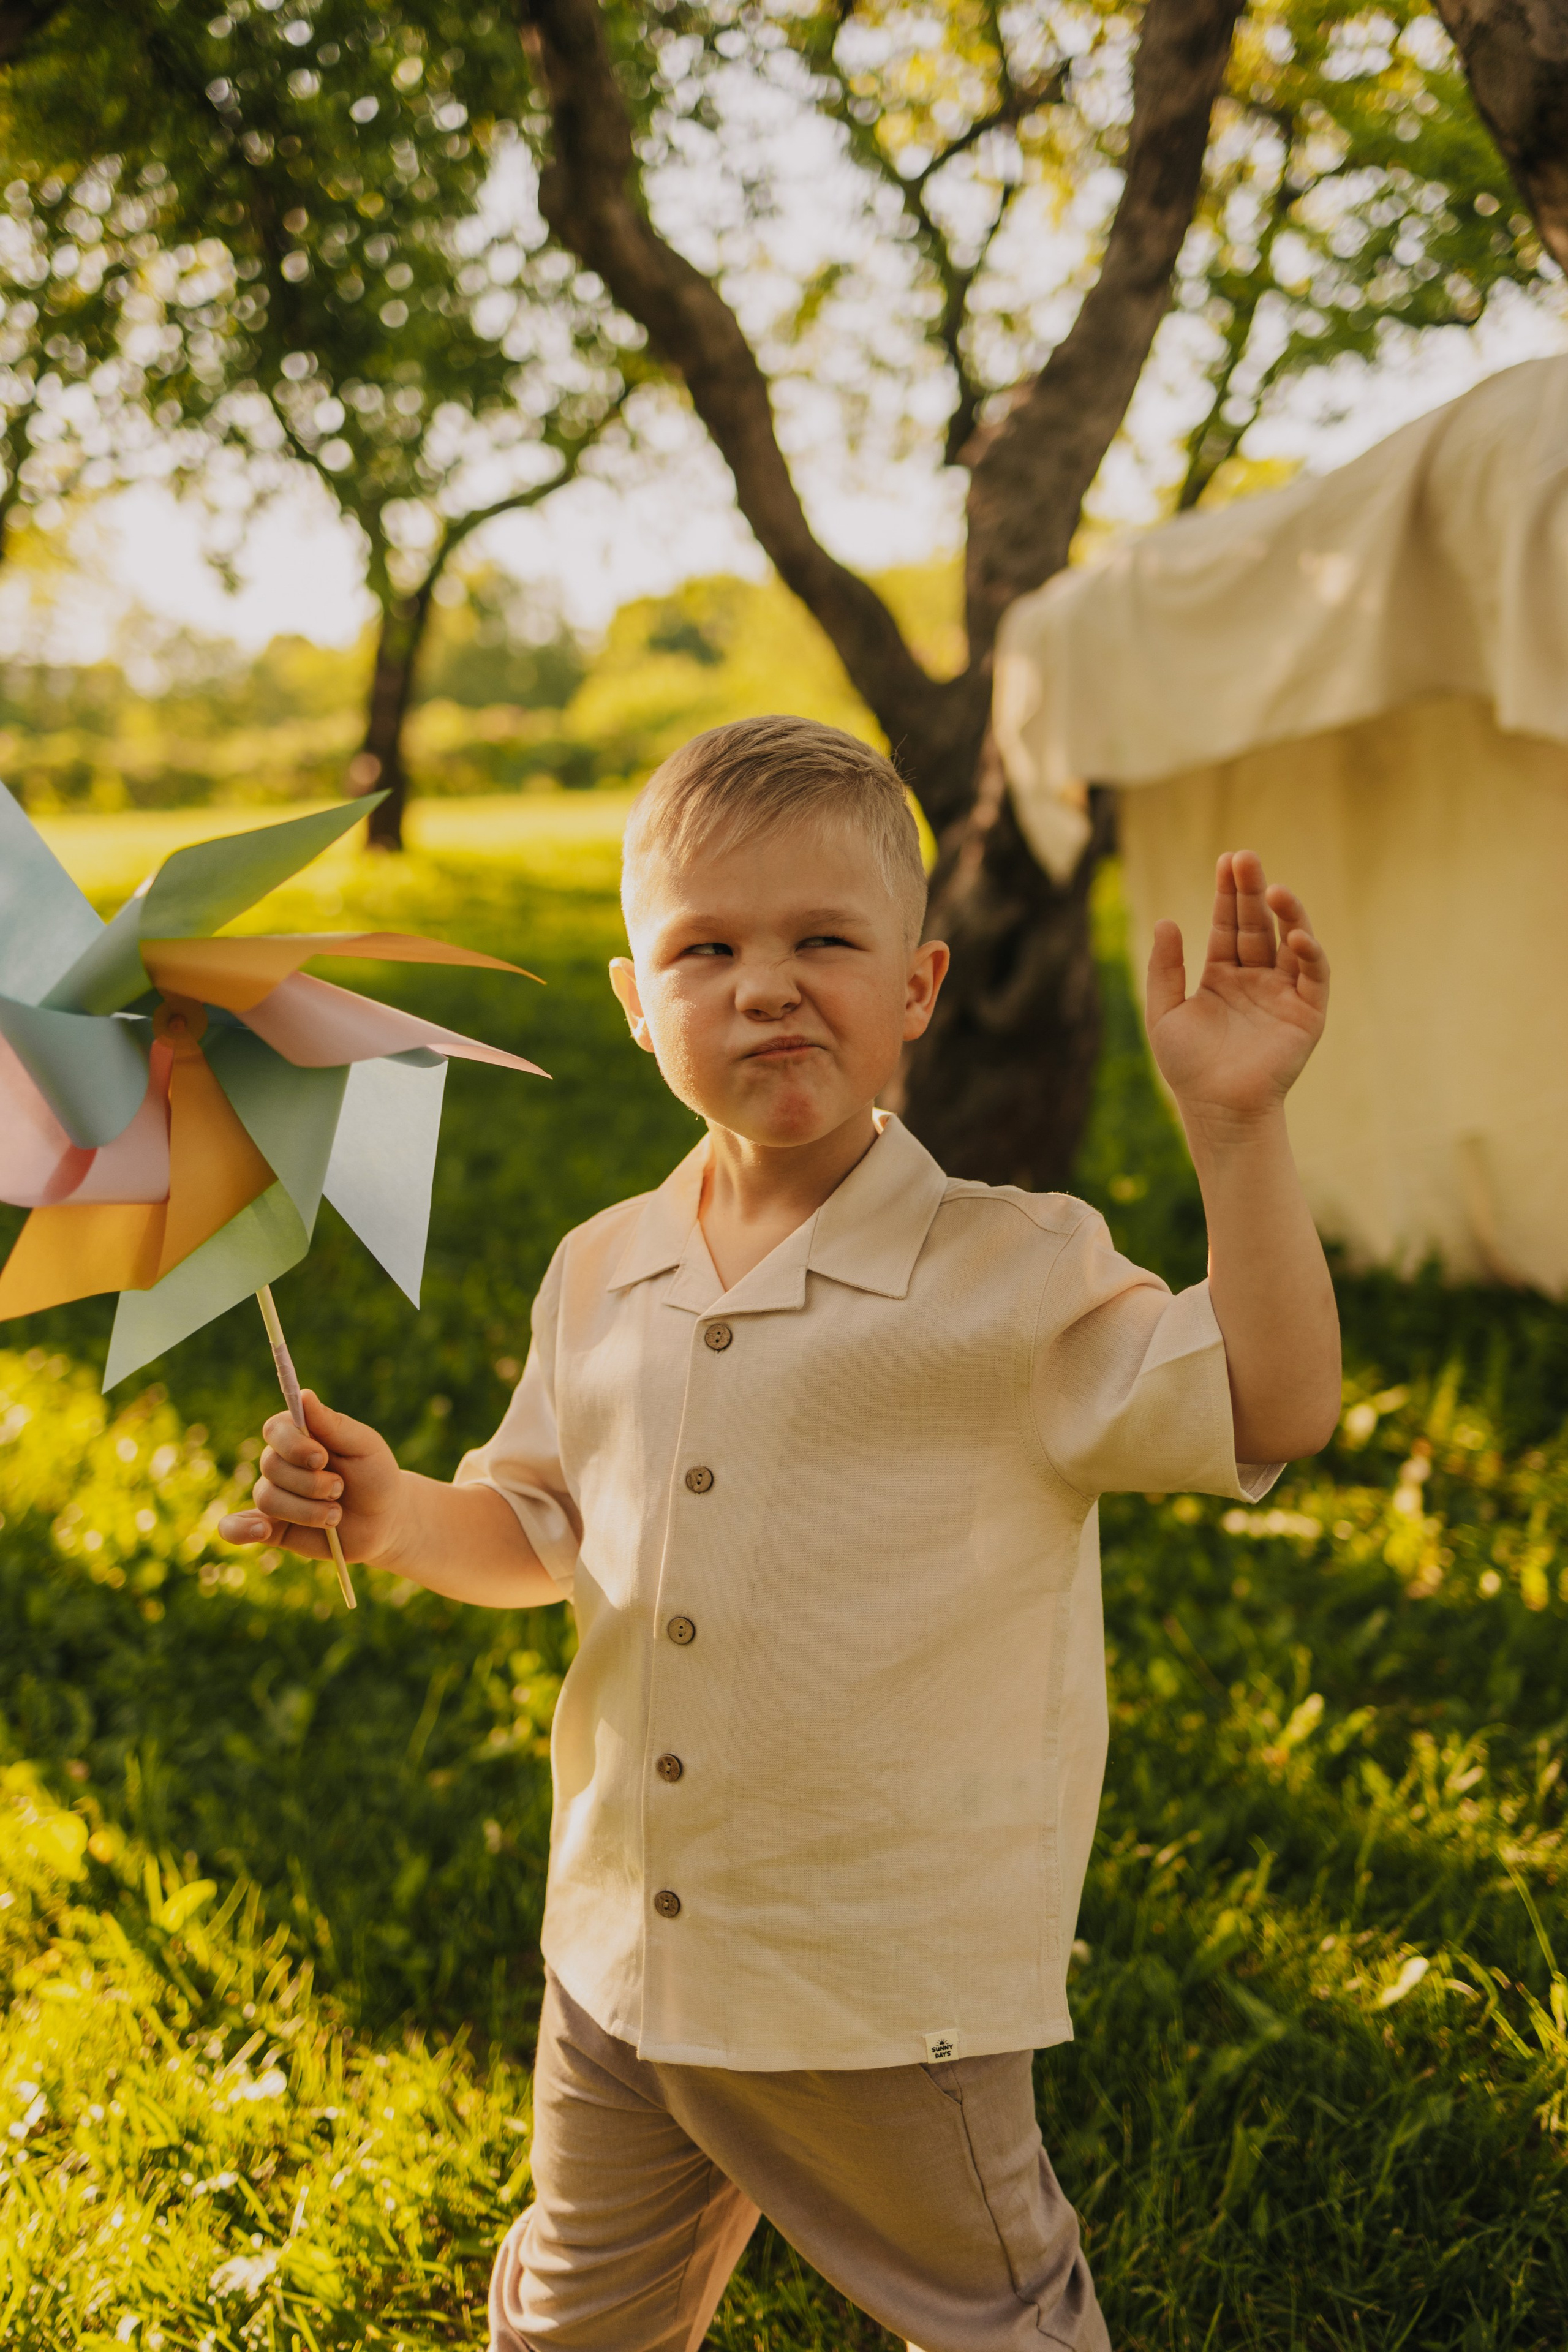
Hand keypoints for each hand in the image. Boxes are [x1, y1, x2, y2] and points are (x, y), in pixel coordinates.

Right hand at [218, 1391, 405, 1566]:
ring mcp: (275, 1495)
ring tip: (335, 1515)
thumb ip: (333, 1424)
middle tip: (340, 1489)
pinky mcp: (272, 1527)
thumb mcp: (364, 1446)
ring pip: (268, 1498)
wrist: (384, 1520)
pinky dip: (238, 1529)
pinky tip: (261, 1531)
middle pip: (271, 1466)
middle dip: (310, 1483)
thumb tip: (304, 1395)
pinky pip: (237, 1527)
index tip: (321, 1458)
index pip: (275, 1429)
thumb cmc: (375, 1475)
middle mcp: (281, 1463)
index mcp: (300, 1435)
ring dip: (307, 1510)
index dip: (293, 1444)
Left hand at [1146, 849, 1327, 1130]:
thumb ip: (1165, 969)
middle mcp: (1256, 979)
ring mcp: (1284, 993)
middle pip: (1258, 925)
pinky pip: (1314, 975)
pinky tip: (1295, 934)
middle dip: (1253, 892)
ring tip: (1273, 888)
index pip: (1229, 924)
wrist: (1217, 1108)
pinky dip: (1309, 953)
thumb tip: (1166, 921)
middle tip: (1246, 858)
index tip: (1226, 861)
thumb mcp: (1165, 1012)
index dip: (1228, 894)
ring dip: (1286, 913)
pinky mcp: (1308, 1013)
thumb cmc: (1188, 1067)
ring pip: (1290, 942)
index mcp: (1223, 976)